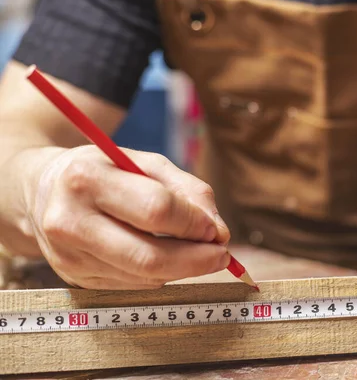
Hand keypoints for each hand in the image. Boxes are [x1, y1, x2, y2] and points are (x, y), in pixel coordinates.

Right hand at [25, 145, 230, 289]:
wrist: (42, 190)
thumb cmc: (105, 171)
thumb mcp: (146, 163)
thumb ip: (189, 191)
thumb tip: (220, 231)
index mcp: (86, 179)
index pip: (155, 210)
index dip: (194, 223)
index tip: (216, 229)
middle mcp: (70, 221)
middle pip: (149, 257)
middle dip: (197, 260)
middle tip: (222, 255)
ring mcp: (68, 256)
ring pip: (144, 278)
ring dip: (183, 269)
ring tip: (197, 252)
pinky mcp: (74, 277)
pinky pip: (133, 285)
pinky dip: (160, 275)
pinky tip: (165, 257)